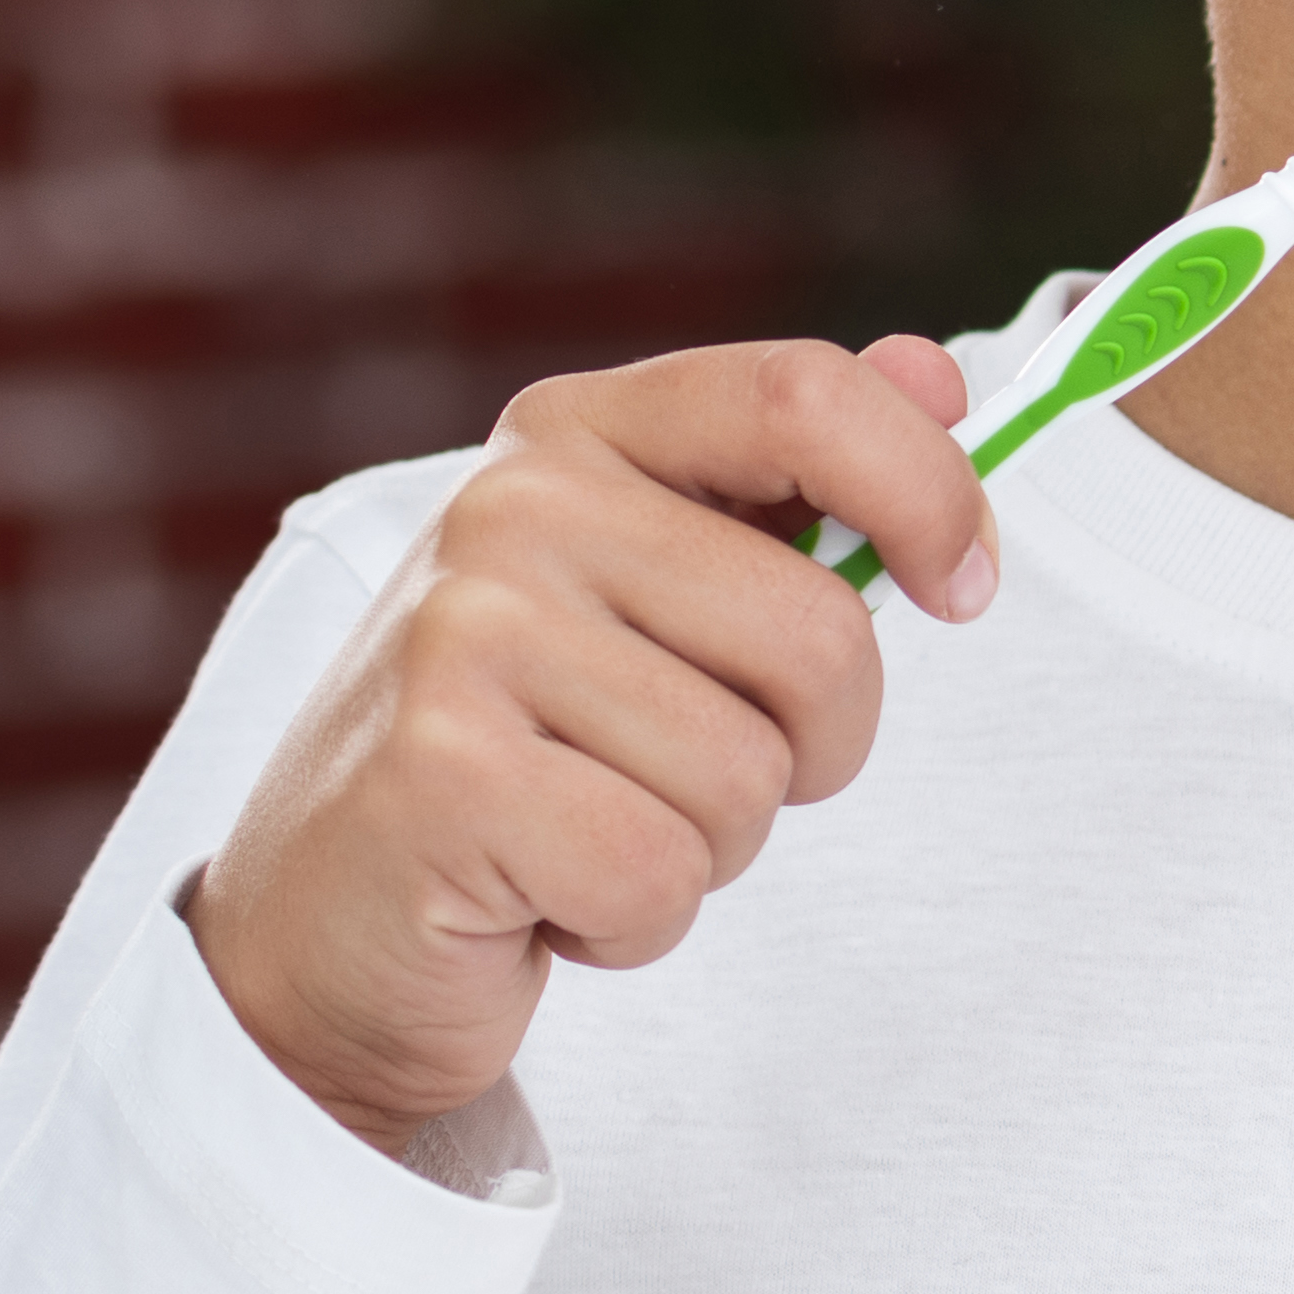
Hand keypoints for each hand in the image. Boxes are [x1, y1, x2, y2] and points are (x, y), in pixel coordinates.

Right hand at [181, 338, 996, 1153]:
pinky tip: (542, 894)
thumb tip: (941, 371)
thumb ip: (799, 481)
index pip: (805, 395)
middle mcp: (510, 508)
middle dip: (813, 747)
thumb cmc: (538, 746)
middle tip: (697, 774)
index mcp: (578, 432)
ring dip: (711, 845)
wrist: (332, 922)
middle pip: (821, 632)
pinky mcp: (442, 774)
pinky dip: (636, 919)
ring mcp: (463, 634)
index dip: (930, 495)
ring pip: (750, 773)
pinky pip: (664, 870)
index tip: (961, 588)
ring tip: (592, 826)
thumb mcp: (662, 591)